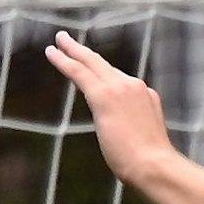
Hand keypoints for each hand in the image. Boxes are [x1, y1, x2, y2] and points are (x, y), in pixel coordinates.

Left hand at [45, 31, 176, 186]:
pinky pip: (80, 72)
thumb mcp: (144, 139)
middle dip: (83, 51)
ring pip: (91, 63)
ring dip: (73, 51)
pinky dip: (64, 61)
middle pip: (104, 64)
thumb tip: (129, 134)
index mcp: (146, 96)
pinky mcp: (104, 95)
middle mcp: (134, 86)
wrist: (153, 164)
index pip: (120, 81)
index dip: (102, 73)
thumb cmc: (149, 163)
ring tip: (58, 42)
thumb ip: (135, 128)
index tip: (90, 66)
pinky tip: (51, 53)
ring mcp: (121, 88)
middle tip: (66, 39)